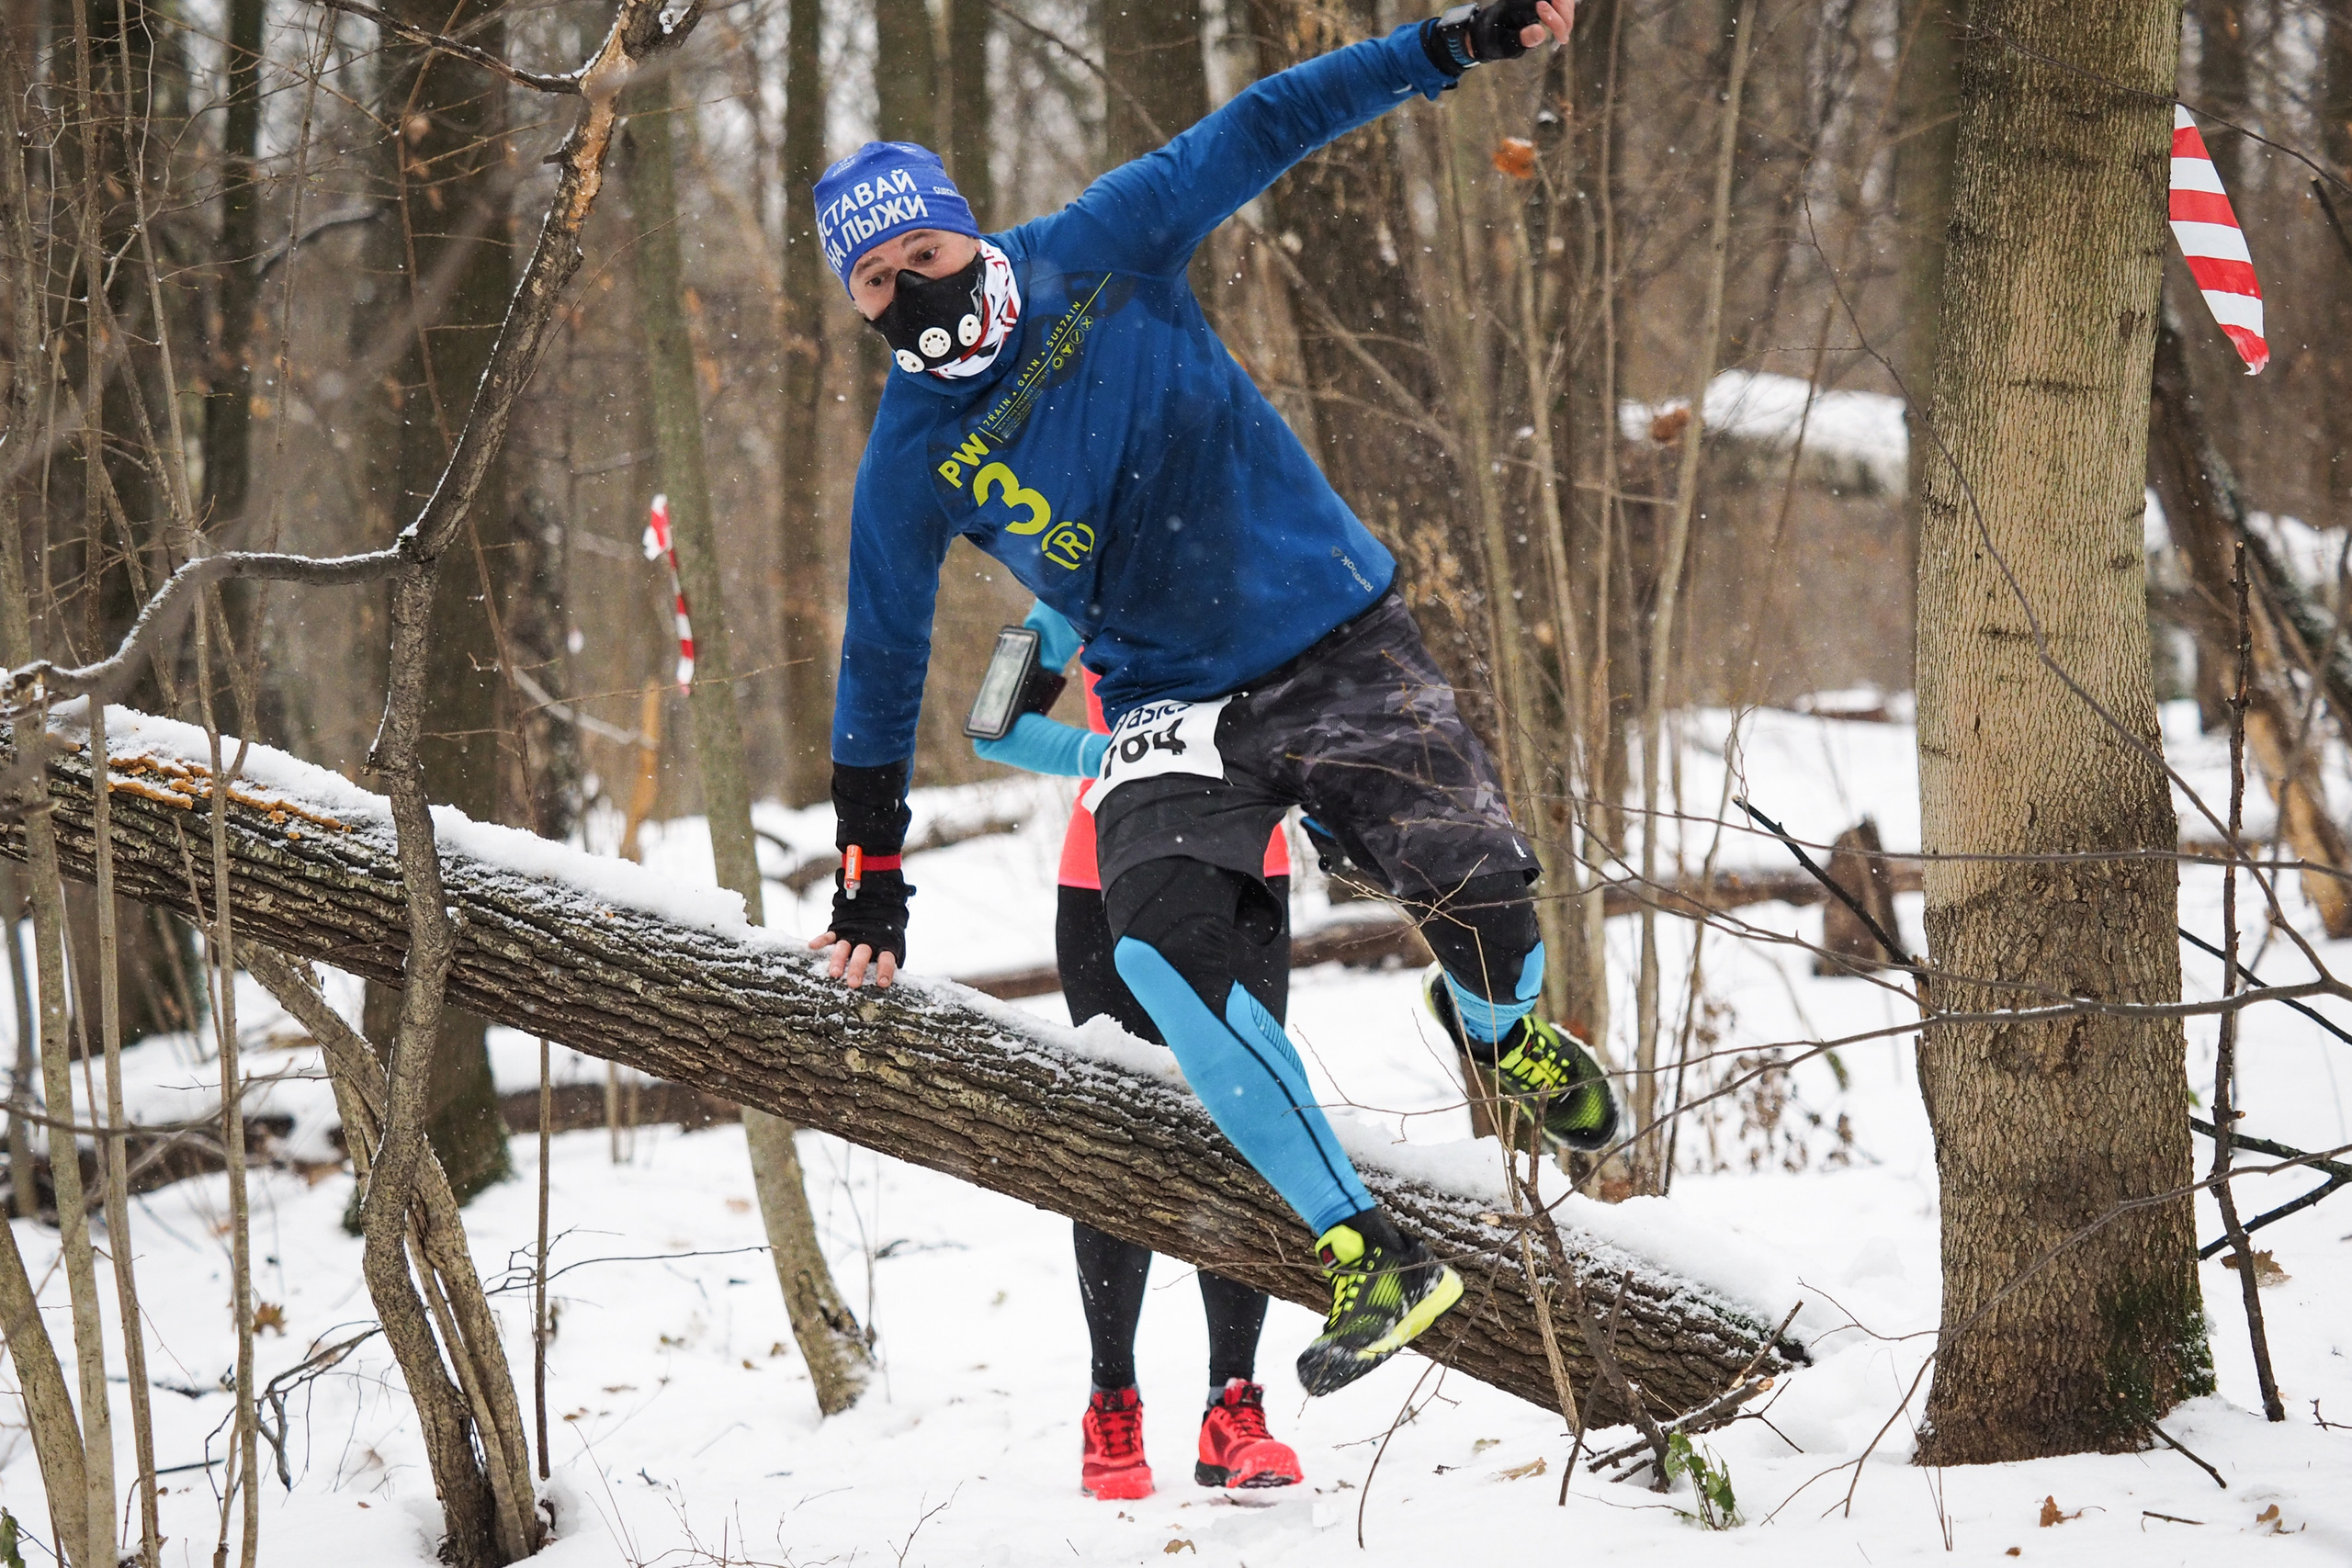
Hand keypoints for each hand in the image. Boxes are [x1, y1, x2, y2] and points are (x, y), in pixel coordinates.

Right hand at [809, 866, 910, 987]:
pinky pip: (829, 935)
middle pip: (861, 955)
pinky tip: (812, 946)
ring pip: (843, 948)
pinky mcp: (839, 930)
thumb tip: (890, 984)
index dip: (885, 969)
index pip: (886, 958)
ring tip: (834, 973)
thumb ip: (891, 962)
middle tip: (853, 983)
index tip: (883, 983)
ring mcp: (851, 935)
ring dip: (838, 960)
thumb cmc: (884, 936)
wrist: (876, 906)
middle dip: (857, 969)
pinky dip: (821, 940)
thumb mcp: (894, 947)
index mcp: (883, 946)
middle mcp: (867, 941)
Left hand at [1426, 0, 1571, 73]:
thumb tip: (1540, 33)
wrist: (1484, 31)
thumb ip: (1522, 40)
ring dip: (1567, 13)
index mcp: (1516, 5)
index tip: (1560, 38)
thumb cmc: (1493, 39)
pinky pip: (1557, 0)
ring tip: (1562, 34)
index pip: (1544, 3)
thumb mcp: (1504, 45)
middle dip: (1566, 14)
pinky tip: (1560, 27)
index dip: (1557, 19)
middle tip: (1563, 36)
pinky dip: (1564, 11)